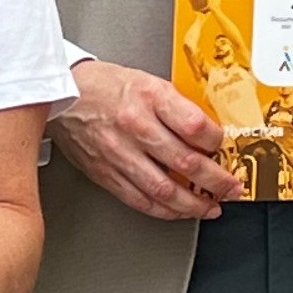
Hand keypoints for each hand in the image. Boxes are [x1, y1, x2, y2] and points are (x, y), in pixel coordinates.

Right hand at [54, 55, 242, 219]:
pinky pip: (140, 199)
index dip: (217, 141)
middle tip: (231, 188)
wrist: (61, 93)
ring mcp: (120, 153)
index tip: (226, 148)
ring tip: (210, 208)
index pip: (194, 125)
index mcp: (149, 97)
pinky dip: (164, 210)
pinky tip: (178, 211)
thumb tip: (207, 132)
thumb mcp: (147, 81)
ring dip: (194, 204)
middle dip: (216, 181)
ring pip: (164, 189)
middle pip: (185, 161)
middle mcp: (135, 126)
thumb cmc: (104, 85)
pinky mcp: (106, 173)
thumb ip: (176, 106)